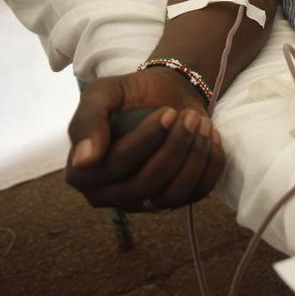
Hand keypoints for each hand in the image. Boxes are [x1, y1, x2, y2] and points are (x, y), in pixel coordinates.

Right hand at [65, 68, 225, 211]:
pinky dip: (211, 164)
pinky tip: (210, 136)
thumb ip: (86, 122)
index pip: (116, 167)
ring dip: (194, 156)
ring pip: (172, 195)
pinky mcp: (175, 200)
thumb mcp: (102, 93)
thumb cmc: (129, 93)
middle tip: (189, 118)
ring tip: (201, 123)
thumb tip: (83, 162)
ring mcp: (143, 202)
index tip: (168, 113)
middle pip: (145, 184)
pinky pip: (198, 192)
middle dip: (174, 147)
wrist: (165, 94)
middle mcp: (108, 195)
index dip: (145, 140)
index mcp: (82, 173)